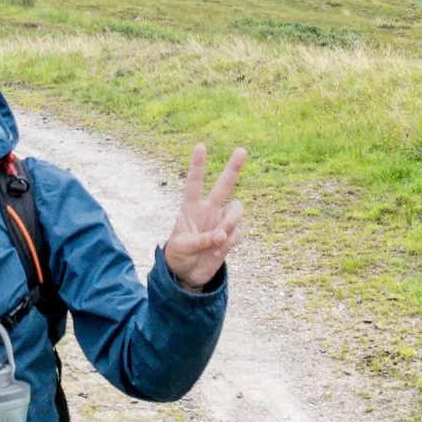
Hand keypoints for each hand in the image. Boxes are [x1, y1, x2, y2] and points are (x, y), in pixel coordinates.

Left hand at [163, 143, 246, 289]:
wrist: (187, 275)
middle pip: (224, 185)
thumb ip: (202, 240)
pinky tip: (217, 252)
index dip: (197, 165)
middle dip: (233, 168)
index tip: (201, 146)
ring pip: (237, 210)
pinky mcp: (230, 237)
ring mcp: (221, 223)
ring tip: (219, 238)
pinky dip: (229, 242)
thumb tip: (222, 236)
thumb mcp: (183, 247)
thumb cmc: (179, 256)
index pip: (194, 182)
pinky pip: (237, 234)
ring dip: (231, 222)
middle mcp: (209, 210)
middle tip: (242, 150)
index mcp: (190, 207)